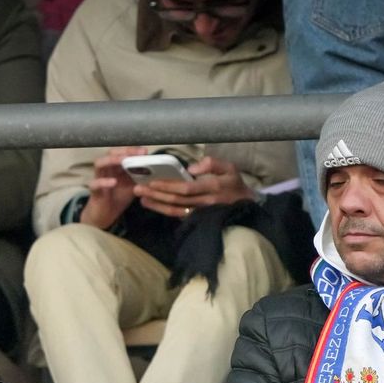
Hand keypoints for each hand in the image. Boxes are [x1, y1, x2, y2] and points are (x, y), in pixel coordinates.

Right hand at [78, 146, 145, 230]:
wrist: (105, 216)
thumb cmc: (118, 198)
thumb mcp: (132, 187)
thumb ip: (140, 178)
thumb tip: (155, 171)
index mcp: (116, 167)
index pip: (122, 153)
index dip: (132, 150)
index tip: (144, 151)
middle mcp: (106, 169)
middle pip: (110, 153)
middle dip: (124, 151)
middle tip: (136, 154)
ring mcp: (99, 178)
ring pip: (100, 163)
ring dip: (112, 160)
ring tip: (123, 161)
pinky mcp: (94, 191)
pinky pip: (95, 183)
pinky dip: (104, 181)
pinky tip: (113, 182)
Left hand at [134, 155, 255, 219]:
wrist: (245, 207)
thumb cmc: (235, 184)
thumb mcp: (230, 168)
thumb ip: (212, 164)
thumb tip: (192, 168)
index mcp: (212, 187)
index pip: (186, 188)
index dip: (169, 186)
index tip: (153, 181)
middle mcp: (204, 202)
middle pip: (176, 200)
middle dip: (156, 195)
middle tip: (138, 189)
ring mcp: (199, 213)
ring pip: (175, 210)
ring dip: (156, 204)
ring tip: (141, 198)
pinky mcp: (196, 219)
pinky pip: (178, 216)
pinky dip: (163, 211)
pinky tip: (151, 205)